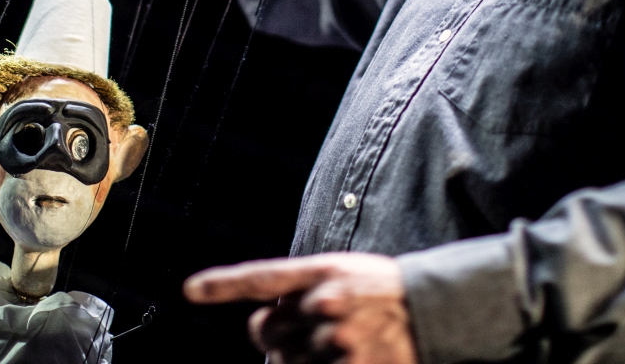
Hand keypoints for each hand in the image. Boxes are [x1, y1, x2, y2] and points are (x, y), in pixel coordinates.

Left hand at [184, 252, 417, 363]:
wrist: (433, 311)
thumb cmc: (380, 292)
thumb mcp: (342, 273)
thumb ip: (300, 292)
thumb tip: (261, 324)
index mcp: (323, 270)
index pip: (264, 276)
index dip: (224, 284)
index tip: (191, 289)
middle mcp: (327, 301)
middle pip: (267, 329)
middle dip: (279, 336)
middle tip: (312, 331)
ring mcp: (339, 338)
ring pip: (288, 361)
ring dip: (304, 360)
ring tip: (341, 344)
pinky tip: (348, 356)